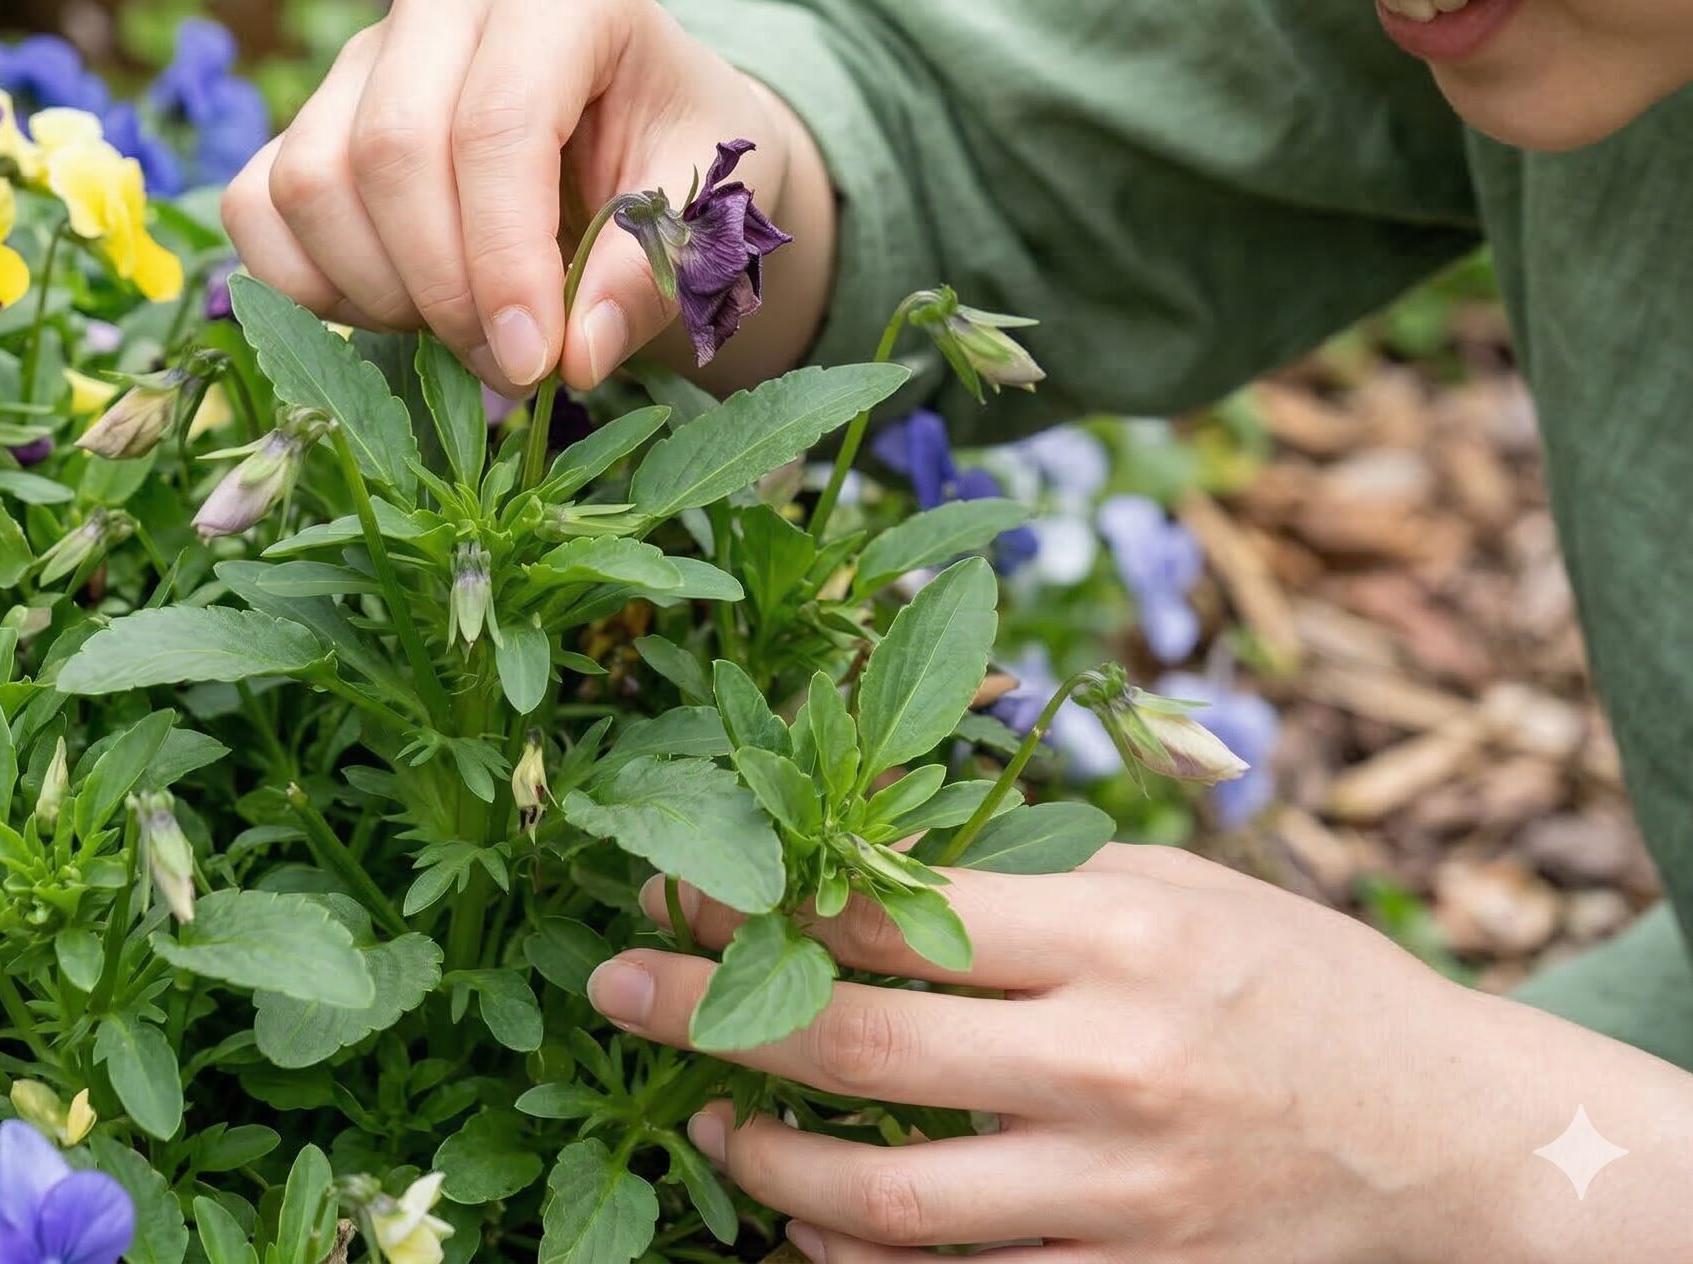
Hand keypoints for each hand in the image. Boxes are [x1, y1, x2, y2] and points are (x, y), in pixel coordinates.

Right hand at [221, 0, 832, 395]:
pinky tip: (396, 311)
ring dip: (380, 294)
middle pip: (390, 153)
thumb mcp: (706, 206)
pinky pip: (256, 207)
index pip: (497, 125)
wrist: (642, 128)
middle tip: (514, 365)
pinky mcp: (308, 111)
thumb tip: (573, 353)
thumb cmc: (677, 153)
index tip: (538, 362)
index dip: (505, 261)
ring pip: (311, 183)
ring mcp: (363, 50)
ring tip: (469, 330)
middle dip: (445, 290)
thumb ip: (651, 273)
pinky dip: (310, 287)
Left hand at [587, 846, 1692, 1260]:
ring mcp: (1116, 1195)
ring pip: (888, 1197)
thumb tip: (864, 838)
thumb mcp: (1172, 879)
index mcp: (1117, 934)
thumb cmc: (1294, 977)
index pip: (892, 910)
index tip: (672, 878)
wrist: (1449, 1141)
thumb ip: (1028, 872)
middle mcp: (1109, 1065)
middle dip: (710, 1013)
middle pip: (861, 1043)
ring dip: (765, 1162)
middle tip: (614, 986)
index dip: (760, 894)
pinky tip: (800, 1233)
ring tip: (700, 1120)